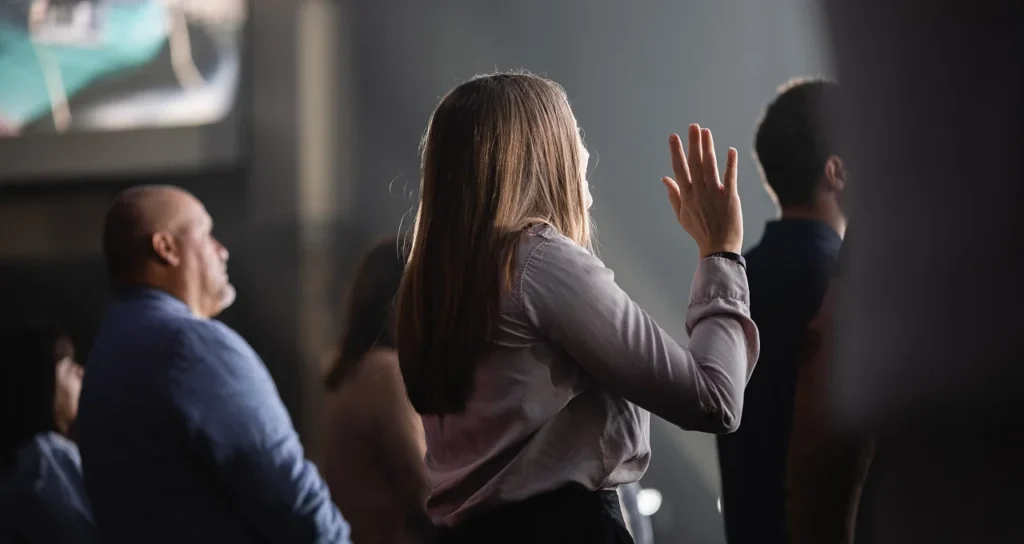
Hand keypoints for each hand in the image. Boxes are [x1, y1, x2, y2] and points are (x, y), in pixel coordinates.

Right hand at [661, 124, 742, 256]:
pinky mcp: (730, 198)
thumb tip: (664, 178)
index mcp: (686, 195)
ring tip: (706, 131)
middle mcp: (699, 192)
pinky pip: (730, 177)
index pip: (679, 169)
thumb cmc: (699, 231)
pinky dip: (730, 164)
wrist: (718, 247)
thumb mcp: (681, 215)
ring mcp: (714, 194)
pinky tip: (730, 150)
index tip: (673, 136)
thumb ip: (673, 195)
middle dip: (693, 143)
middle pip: (695, 163)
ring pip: (710, 167)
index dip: (676, 152)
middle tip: (693, 126)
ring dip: (708, 148)